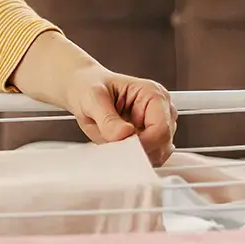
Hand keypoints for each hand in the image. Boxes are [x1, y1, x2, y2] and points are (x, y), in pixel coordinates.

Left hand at [62, 66, 177, 166]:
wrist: (82, 89)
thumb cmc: (89, 86)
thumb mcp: (92, 98)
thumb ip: (107, 119)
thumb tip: (123, 134)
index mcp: (153, 94)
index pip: (161, 129)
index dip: (143, 144)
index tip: (122, 147)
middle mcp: (162, 110)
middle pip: (162, 144)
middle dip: (137, 150)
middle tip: (112, 142)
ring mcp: (158, 125)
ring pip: (157, 154)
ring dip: (134, 154)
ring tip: (113, 139)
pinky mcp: (151, 139)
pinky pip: (148, 157)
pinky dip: (132, 157)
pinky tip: (117, 144)